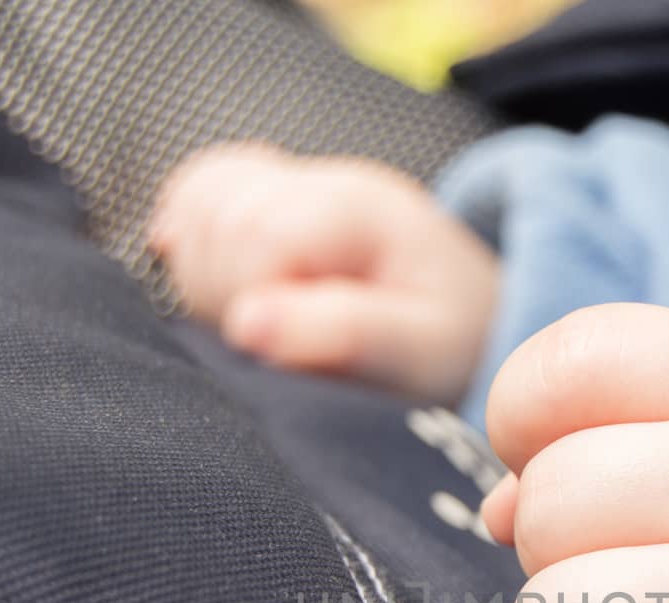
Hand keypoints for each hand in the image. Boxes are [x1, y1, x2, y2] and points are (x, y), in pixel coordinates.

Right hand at [150, 143, 498, 406]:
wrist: (477, 327)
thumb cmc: (453, 346)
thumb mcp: (420, 355)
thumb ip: (343, 335)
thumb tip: (248, 325)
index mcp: (362, 210)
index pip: (256, 232)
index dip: (247, 302)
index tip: (277, 356)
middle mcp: (324, 180)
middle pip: (219, 217)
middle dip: (224, 294)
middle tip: (272, 349)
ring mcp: (296, 184)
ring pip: (198, 205)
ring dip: (204, 274)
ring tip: (258, 325)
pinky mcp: (272, 200)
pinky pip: (198, 193)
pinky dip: (191, 238)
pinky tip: (220, 285)